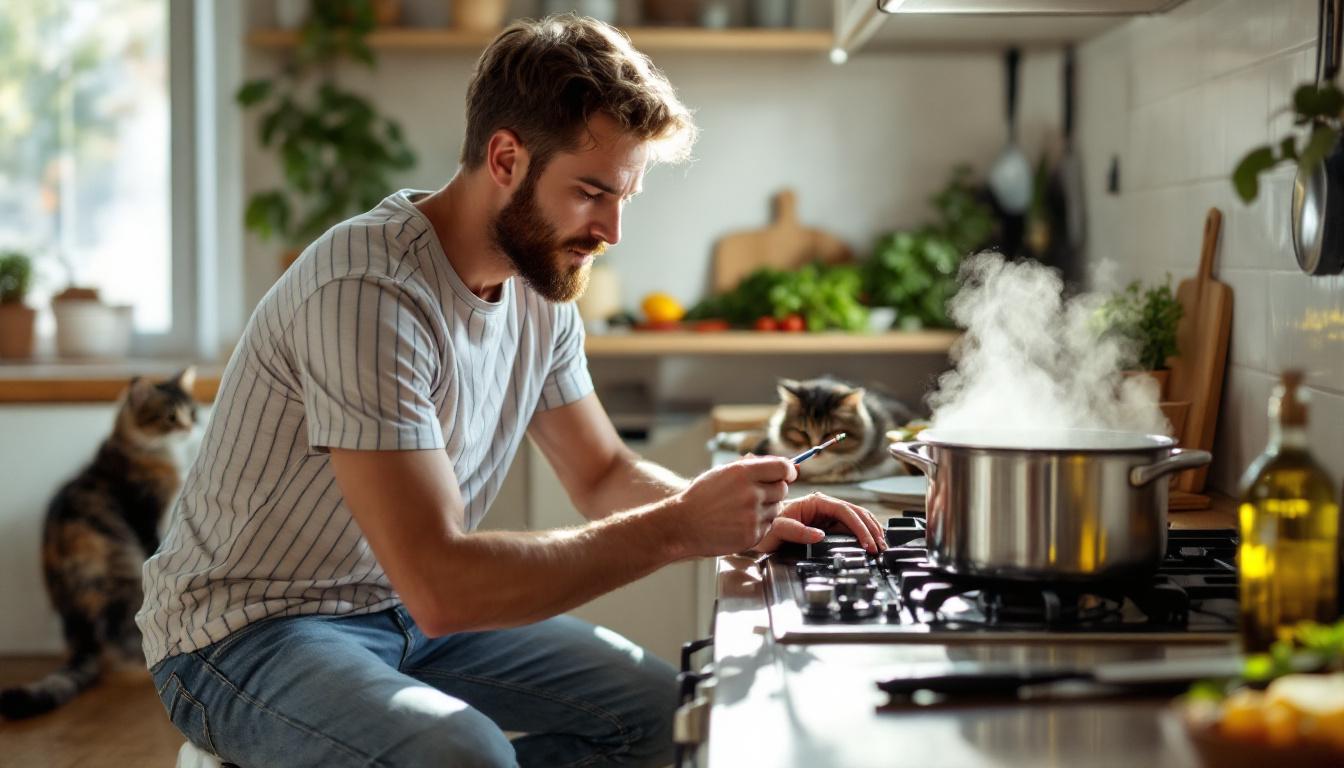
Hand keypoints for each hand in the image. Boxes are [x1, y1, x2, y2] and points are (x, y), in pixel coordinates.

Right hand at [670, 455, 796, 556]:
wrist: (683, 524)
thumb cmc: (701, 497)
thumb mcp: (722, 472)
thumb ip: (751, 466)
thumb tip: (783, 465)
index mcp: (743, 473)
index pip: (782, 468)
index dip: (788, 471)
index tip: (788, 474)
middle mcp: (751, 493)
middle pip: (783, 489)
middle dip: (774, 490)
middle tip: (756, 495)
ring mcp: (753, 516)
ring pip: (777, 509)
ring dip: (766, 509)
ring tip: (743, 510)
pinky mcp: (752, 535)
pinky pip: (768, 526)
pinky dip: (758, 525)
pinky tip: (739, 522)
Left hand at [753, 492, 885, 554]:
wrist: (759, 533)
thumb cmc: (767, 529)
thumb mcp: (777, 529)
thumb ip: (797, 531)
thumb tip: (820, 535)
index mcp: (815, 502)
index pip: (844, 511)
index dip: (859, 526)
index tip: (867, 542)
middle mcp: (824, 507)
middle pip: (856, 513)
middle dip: (870, 529)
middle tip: (880, 547)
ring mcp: (827, 516)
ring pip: (856, 519)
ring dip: (870, 531)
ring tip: (881, 546)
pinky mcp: (828, 526)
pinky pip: (850, 528)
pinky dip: (863, 535)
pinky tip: (870, 543)